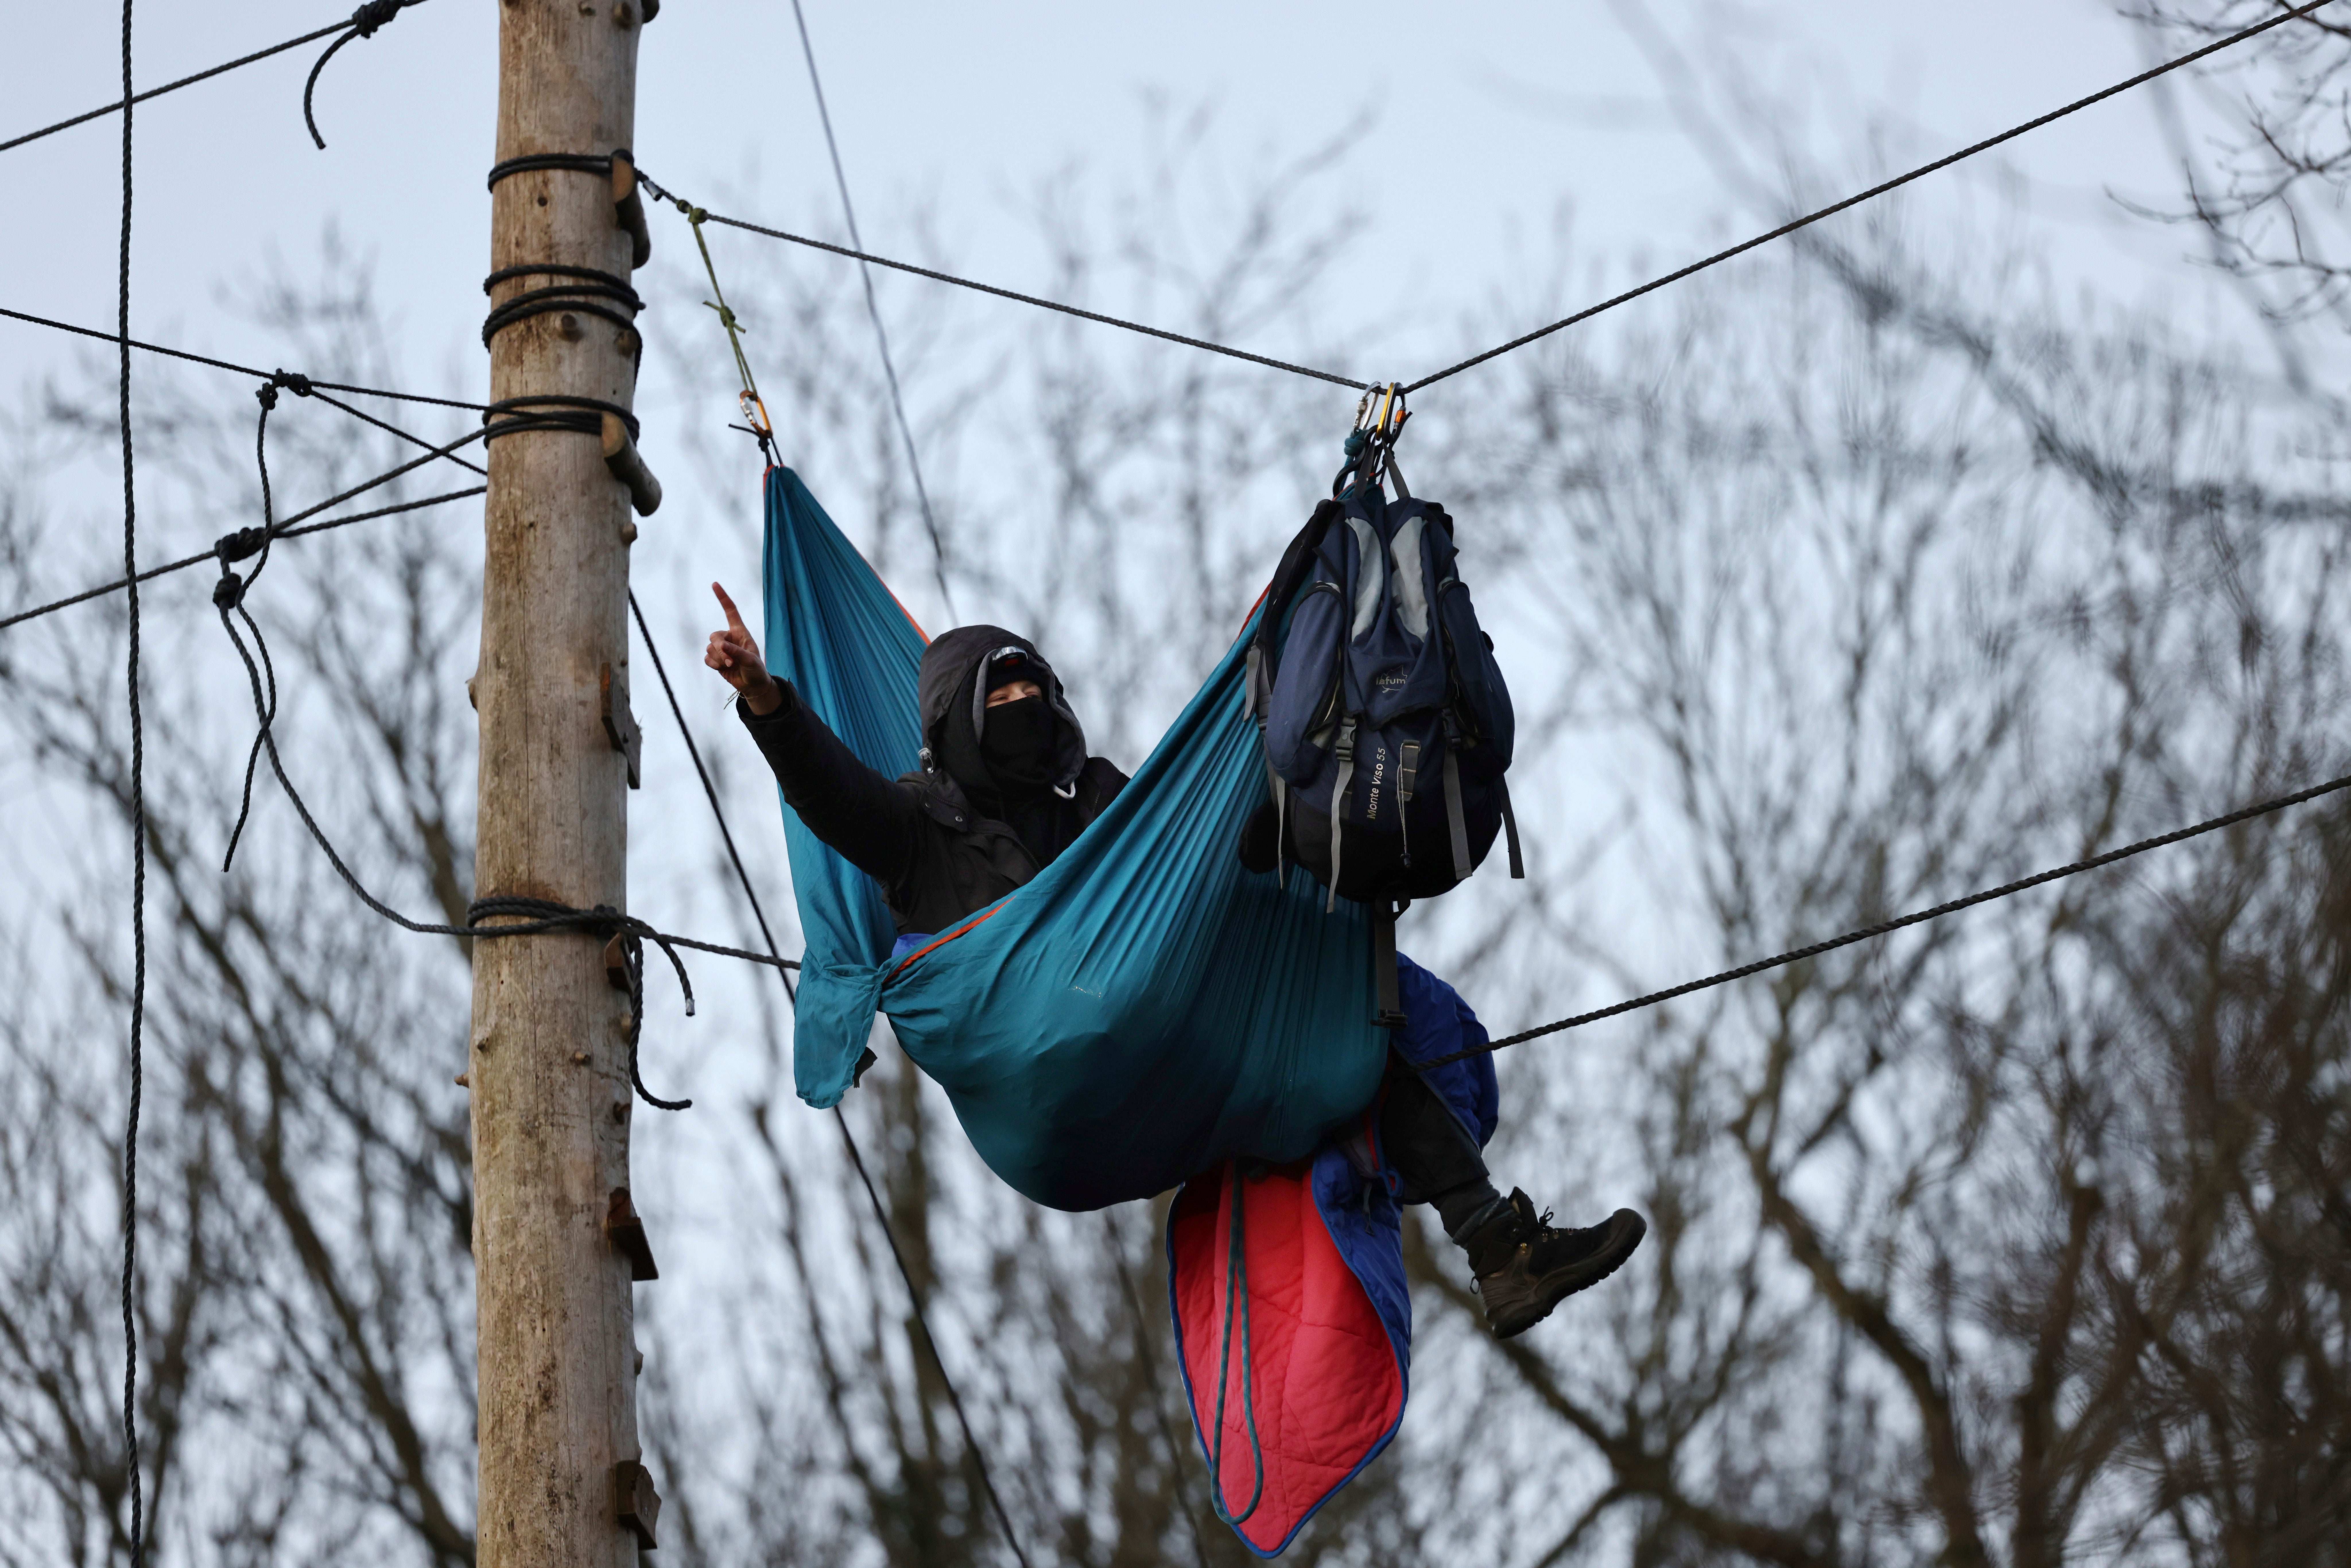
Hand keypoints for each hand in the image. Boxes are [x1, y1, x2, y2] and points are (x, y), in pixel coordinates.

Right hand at [705, 582, 780, 714]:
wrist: (753, 685)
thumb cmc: (756, 670)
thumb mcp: (750, 660)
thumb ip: (736, 652)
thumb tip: (722, 646)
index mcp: (740, 632)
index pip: (730, 611)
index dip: (723, 597)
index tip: (715, 584)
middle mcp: (729, 637)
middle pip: (714, 636)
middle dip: (720, 649)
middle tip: (730, 661)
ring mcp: (721, 649)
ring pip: (710, 649)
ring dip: (719, 659)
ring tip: (731, 666)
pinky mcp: (715, 660)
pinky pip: (707, 658)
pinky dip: (714, 665)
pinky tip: (723, 669)